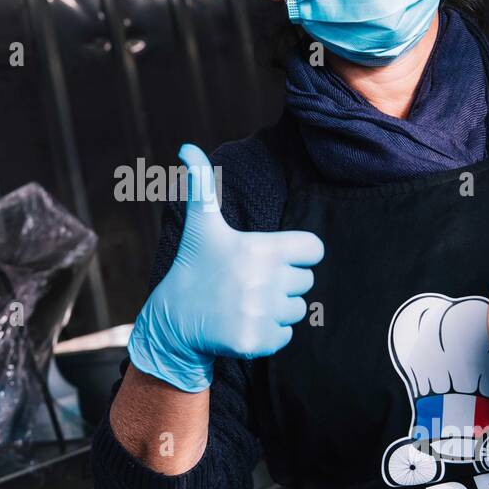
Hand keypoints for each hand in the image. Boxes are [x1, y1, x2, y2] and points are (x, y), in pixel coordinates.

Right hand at [126, 144, 324, 391]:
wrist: (174, 319)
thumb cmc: (194, 265)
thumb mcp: (201, 224)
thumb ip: (202, 184)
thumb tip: (187, 146)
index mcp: (261, 249)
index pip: (314, 249)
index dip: (297, 252)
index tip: (271, 257)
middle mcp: (264, 282)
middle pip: (306, 281)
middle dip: (284, 282)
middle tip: (251, 281)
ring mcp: (261, 313)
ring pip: (297, 309)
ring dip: (278, 308)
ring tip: (246, 302)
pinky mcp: (257, 341)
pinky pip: (286, 336)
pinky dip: (270, 333)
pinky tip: (244, 323)